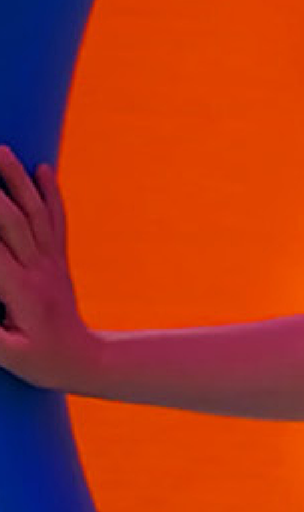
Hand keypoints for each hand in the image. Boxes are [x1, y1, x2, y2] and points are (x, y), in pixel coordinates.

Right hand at [0, 146, 100, 392]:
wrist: (86, 360)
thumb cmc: (42, 361)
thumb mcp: (9, 357)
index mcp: (19, 289)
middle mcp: (37, 268)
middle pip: (11, 219)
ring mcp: (50, 261)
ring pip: (35, 212)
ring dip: (17, 180)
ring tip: (3, 150)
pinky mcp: (58, 260)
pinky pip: (56, 221)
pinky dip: (50, 194)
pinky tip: (44, 169)